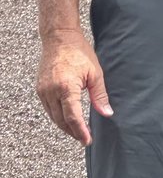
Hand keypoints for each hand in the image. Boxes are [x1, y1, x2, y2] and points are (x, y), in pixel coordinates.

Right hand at [36, 30, 112, 145]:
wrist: (59, 37)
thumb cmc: (79, 52)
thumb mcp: (95, 73)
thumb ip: (100, 95)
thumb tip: (107, 113)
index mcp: (67, 87)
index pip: (73, 116)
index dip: (80, 131)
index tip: (87, 140)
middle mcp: (51, 91)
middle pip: (61, 120)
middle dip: (73, 132)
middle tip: (84, 138)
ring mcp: (43, 91)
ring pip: (53, 116)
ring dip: (65, 126)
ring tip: (78, 131)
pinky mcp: (39, 89)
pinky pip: (48, 108)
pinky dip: (57, 116)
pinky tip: (67, 118)